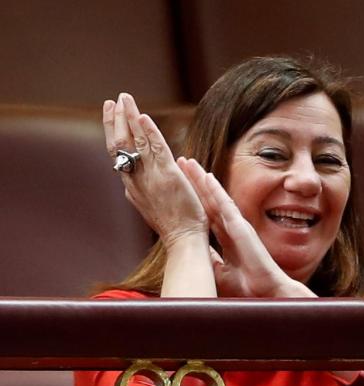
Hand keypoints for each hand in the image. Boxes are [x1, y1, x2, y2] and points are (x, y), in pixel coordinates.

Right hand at [102, 93, 207, 248]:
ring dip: (128, 118)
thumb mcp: (152, 206)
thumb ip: (145, 190)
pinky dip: (148, 131)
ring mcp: (151, 177)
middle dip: (116, 120)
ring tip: (124, 98)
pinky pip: (155, 149)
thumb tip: (139, 180)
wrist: (183, 241)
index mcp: (134, 186)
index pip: (119, 154)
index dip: (113, 132)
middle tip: (114, 100)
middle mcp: (137, 180)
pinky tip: (142, 116)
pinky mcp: (168, 176)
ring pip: (135, 142)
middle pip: (120, 144)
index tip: (111, 113)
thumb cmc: (174, 227)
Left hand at [179, 158, 315, 297]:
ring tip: (189, 164)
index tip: (182, 188)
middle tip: (181, 166)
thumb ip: (209, 261)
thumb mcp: (220, 273)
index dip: (195, 201)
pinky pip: (227, 205)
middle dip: (195, 183)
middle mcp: (232, 228)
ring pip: (216, 198)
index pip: (207, 215)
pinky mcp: (242, 227)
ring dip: (202, 180)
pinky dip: (216, 190)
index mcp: (227, 239)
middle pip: (209, 201)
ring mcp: (237, 225)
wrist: (267, 292)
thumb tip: (191, 256)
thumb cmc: (249, 286)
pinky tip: (207, 177)